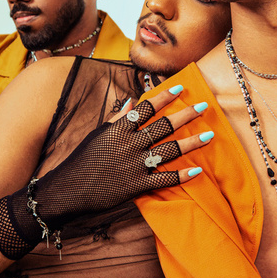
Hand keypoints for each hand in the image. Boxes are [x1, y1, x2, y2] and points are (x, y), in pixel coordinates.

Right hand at [0, 86, 212, 258]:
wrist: (67, 190)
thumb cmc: (82, 160)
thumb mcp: (97, 135)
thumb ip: (117, 119)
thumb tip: (131, 102)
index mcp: (119, 129)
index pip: (146, 108)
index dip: (165, 97)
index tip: (181, 88)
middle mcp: (129, 144)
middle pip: (163, 126)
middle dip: (186, 115)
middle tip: (204, 106)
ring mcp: (134, 165)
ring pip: (169, 150)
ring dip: (191, 142)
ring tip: (208, 135)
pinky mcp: (136, 186)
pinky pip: (163, 179)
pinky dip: (181, 176)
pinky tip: (197, 171)